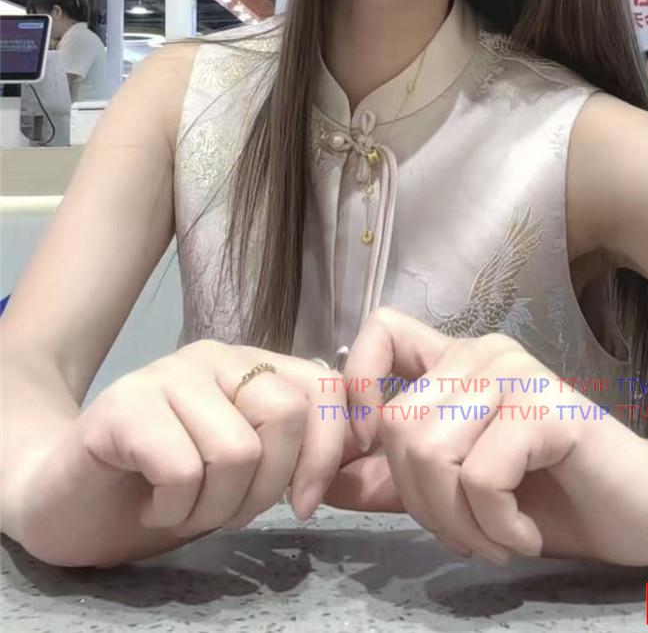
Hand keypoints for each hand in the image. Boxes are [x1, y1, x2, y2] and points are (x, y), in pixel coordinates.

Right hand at [15, 340, 349, 565]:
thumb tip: (359, 445)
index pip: (323, 387)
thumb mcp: (248, 474)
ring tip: (184, 507)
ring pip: (237, 449)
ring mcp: (167, 374)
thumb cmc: (166, 490)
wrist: (68, 503)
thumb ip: (297, 448)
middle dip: (269, 488)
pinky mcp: (124, 404)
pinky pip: (183, 468)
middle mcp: (216, 358)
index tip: (309, 500)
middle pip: (286, 413)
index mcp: (254, 367)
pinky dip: (174, 508)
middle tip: (228, 510)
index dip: (332, 448)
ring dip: (216, 507)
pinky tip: (152, 504)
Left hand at [324, 308, 647, 566]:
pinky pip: (479, 476)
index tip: (358, 461)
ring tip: (495, 537)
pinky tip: (524, 532)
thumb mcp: (452, 493)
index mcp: (456, 361)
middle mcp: (484, 353)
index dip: (351, 395)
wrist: (644, 512)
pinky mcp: (549, 409)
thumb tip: (322, 479)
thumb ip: (390, 480)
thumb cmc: (551, 496)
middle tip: (466, 533)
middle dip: (419, 502)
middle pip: (395, 423)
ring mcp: (518, 374)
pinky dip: (494, 525)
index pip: (379, 333)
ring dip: (456, 522)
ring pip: (430, 452)